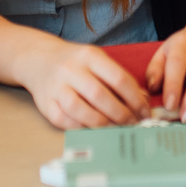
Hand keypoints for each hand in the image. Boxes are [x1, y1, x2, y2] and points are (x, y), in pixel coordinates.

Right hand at [19, 36, 150, 129]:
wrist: (39, 60)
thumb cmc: (76, 64)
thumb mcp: (98, 61)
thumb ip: (119, 79)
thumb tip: (143, 101)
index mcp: (89, 56)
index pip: (118, 78)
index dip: (135, 99)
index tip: (145, 113)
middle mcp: (71, 70)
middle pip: (100, 96)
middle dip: (121, 114)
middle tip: (133, 125)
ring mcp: (56, 87)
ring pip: (81, 110)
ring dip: (103, 124)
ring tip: (116, 130)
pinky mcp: (45, 104)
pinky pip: (65, 121)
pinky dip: (83, 128)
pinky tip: (95, 130)